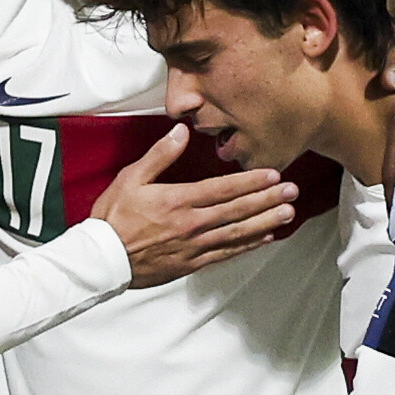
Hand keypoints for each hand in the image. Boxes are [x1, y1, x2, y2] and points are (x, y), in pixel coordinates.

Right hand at [91, 124, 299, 288]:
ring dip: (265, 222)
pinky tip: (264, 238)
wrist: (103, 259)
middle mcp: (192, 224)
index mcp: (179, 200)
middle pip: (237, 210)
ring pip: (237, 233)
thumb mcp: (131, 178)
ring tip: (287, 213)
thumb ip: (159, 155)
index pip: (223, 189)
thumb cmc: (114, 218)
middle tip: (291, 191)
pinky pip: (226, 253)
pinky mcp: (192, 263)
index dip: (251, 181)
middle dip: (267, 199)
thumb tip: (181, 131)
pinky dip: (247, 245)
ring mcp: (194, 246)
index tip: (273, 174)